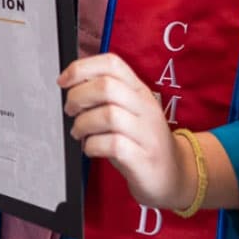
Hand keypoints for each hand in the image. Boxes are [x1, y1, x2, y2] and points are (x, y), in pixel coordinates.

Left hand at [61, 53, 192, 210]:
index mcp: (139, 91)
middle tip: (71, 111)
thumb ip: (104, 96)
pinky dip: (92, 146)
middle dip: (78, 96)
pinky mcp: (143, 159)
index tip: (63, 81)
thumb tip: (71, 84)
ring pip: (108, 115)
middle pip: (106, 86)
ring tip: (79, 132)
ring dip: (83, 124)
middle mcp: (145, 108)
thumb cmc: (141, 142)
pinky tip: (90, 148)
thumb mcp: (127, 111)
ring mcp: (147, 134)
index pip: (112, 63)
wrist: (174, 175)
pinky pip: (112, 145)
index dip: (81, 68)